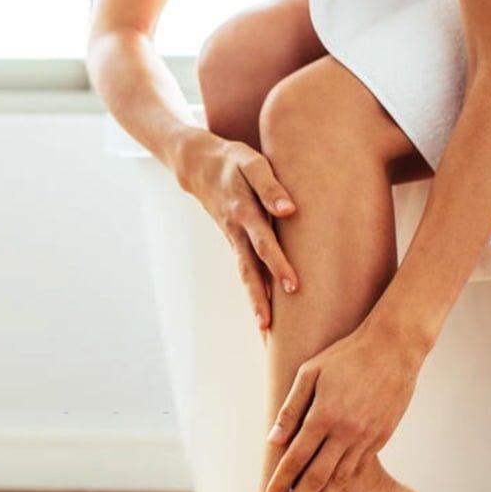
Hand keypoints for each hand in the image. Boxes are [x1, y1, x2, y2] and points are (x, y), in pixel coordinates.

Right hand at [172, 128, 297, 329]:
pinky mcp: (234, 241)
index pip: (264, 243)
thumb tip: (289, 210)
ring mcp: (233, 238)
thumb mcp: (251, 162)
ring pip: (245, 275)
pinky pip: (245, 270)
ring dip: (254, 301)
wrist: (197, 163)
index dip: (278, 265)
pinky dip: (254, 291)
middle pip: (249, 270)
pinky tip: (264, 312)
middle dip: (260, 298)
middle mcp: (236, 231)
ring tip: (264, 331)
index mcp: (244, 212)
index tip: (293, 287)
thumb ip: (270, 185)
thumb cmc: (232, 160)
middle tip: (268, 327)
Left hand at [262, 324, 426, 491]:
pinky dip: (342, 490)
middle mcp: (345, 432)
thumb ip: (291, 408)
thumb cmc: (346, 356)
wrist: (394, 349)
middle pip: (317, 479)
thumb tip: (273, 439)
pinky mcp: (379, 439)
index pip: (295, 459)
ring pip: (339, 481)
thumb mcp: (310, 373)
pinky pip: (356, 471)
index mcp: (324, 415)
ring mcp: (365, 438)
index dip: (279, 484)